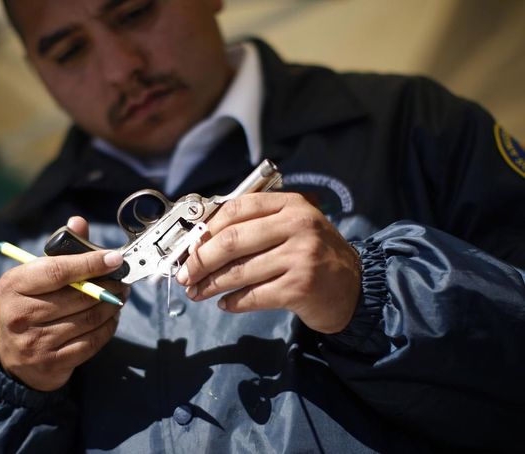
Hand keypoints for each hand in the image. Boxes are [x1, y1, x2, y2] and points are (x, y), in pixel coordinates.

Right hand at [0, 217, 127, 390]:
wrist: (13, 358)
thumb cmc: (29, 306)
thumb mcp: (34, 276)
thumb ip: (60, 251)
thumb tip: (79, 222)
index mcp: (13, 286)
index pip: (58, 270)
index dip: (90, 262)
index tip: (114, 258)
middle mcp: (20, 315)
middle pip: (78, 296)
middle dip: (108, 286)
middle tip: (122, 279)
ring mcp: (35, 342)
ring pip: (89, 319)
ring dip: (112, 306)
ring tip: (119, 296)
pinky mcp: (52, 363)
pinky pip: (92, 341)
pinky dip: (108, 327)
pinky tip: (111, 318)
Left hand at [176, 192, 360, 333]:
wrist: (355, 288)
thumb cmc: (314, 255)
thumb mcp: (291, 227)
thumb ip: (255, 226)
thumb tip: (201, 240)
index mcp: (291, 204)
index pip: (236, 209)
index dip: (206, 228)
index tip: (188, 245)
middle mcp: (298, 225)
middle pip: (232, 240)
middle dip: (200, 259)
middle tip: (185, 273)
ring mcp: (301, 256)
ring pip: (239, 271)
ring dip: (211, 284)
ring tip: (197, 291)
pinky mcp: (300, 287)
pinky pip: (254, 295)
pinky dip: (233, 302)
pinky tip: (225, 303)